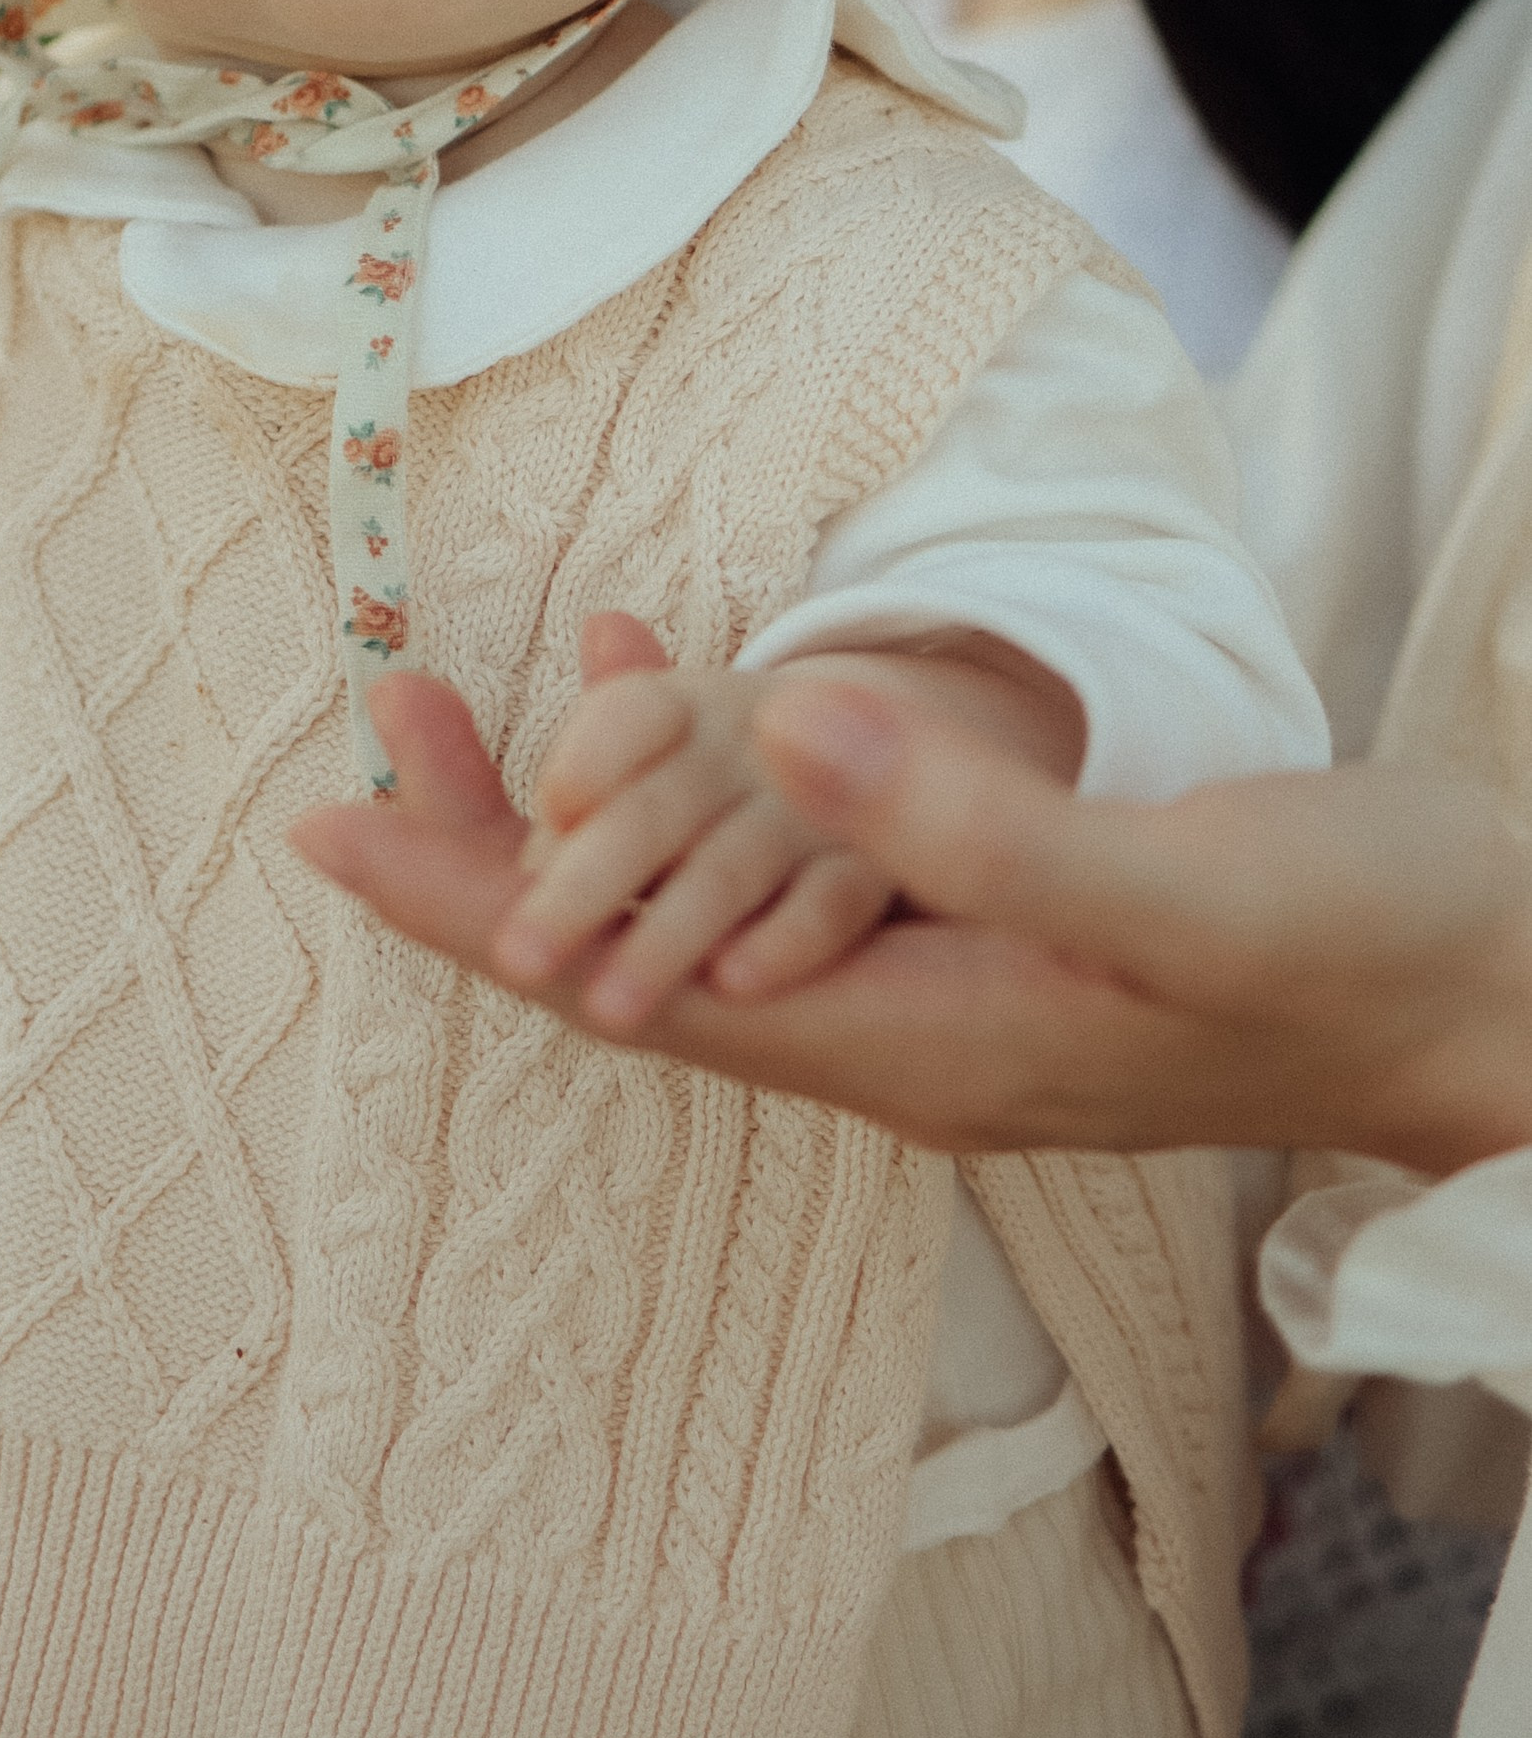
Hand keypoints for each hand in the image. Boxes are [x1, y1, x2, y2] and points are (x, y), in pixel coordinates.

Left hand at [300, 660, 1531, 1168]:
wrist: (1496, 998)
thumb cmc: (1360, 949)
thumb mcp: (1172, 883)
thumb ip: (973, 818)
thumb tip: (773, 718)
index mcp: (905, 1044)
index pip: (615, 985)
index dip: (462, 906)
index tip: (322, 823)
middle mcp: (892, 1039)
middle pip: (624, 953)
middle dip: (482, 850)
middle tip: (364, 724)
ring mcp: (937, 992)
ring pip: (695, 910)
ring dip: (581, 809)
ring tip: (477, 703)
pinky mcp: (988, 934)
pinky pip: (790, 870)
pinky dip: (710, 781)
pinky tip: (695, 693)